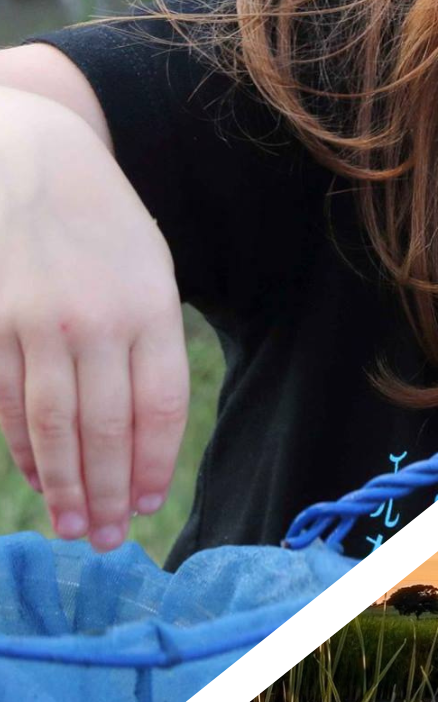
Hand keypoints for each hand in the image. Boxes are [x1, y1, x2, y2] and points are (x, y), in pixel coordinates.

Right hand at [0, 97, 187, 552]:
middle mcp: (98, 320)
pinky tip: (35, 476)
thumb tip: (143, 427)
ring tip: (72, 528)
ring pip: (52, 426)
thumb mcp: (148, 268)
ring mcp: (39, 324)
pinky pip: (8, 402)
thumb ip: (149, 342)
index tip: (145, 505)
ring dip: (62, 486)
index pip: (159, 406)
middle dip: (105, 493)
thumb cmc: (103, 223)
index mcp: (151, 305)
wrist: (32, 159)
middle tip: (106, 542)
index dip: (151, 464)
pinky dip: (22, 447)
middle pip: (104, 429)